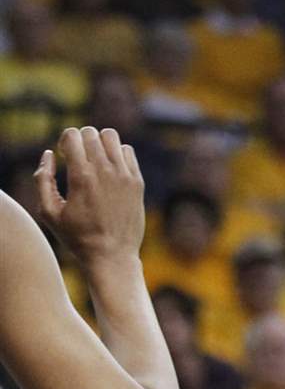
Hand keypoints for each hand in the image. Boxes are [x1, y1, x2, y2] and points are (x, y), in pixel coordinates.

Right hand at [35, 127, 145, 267]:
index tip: (63, 156)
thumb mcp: (48, 212)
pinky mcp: (138, 182)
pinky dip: (116, 154)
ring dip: (99, 143)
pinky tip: (109, 169)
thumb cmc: (77, 237)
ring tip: (94, 160)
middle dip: (80, 140)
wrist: (112, 255)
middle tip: (77, 158)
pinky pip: (128, 151)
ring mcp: (125, 175)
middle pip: (91, 133)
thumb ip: (42, 179)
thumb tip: (48, 154)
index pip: (73, 135)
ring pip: (112, 137)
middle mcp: (105, 172)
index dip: (64, 141)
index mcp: (81, 177)